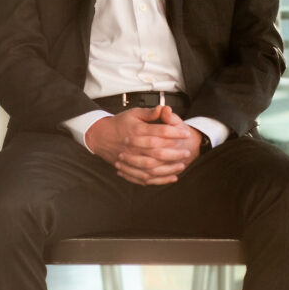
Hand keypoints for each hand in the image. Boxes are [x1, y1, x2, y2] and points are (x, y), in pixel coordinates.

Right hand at [85, 105, 202, 185]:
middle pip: (157, 151)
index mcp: (137, 130)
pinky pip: (145, 178)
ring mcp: (130, 159)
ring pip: (152, 167)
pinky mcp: (129, 169)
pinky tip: (172, 177)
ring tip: (182, 165)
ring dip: (169, 168)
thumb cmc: (120, 123)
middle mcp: (133, 146)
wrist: (101, 136)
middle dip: (175, 153)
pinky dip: (160, 180)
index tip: (186, 133)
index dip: (175, 132)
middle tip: (187, 152)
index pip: (160, 132)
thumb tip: (165, 109)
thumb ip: (150, 113)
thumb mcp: (134, 113)